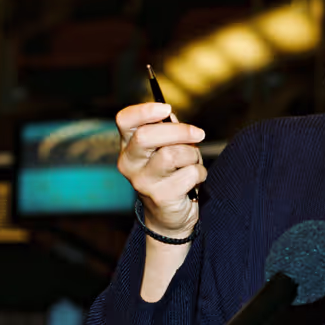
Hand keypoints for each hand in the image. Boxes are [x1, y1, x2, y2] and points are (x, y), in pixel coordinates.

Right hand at [116, 102, 206, 238]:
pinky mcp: (160, 196)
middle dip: (180, 131)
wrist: (169, 216)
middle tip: (198, 134)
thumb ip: (167, 130)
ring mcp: (142, 182)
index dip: (144, 110)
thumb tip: (170, 114)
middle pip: (147, 135)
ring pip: (173, 154)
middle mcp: (129, 163)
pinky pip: (189, 173)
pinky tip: (195, 180)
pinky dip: (200, 173)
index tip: (166, 108)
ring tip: (192, 163)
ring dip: (193, 155)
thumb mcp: (166, 148)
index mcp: (128, 146)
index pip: (124, 120)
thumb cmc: (170, 174)